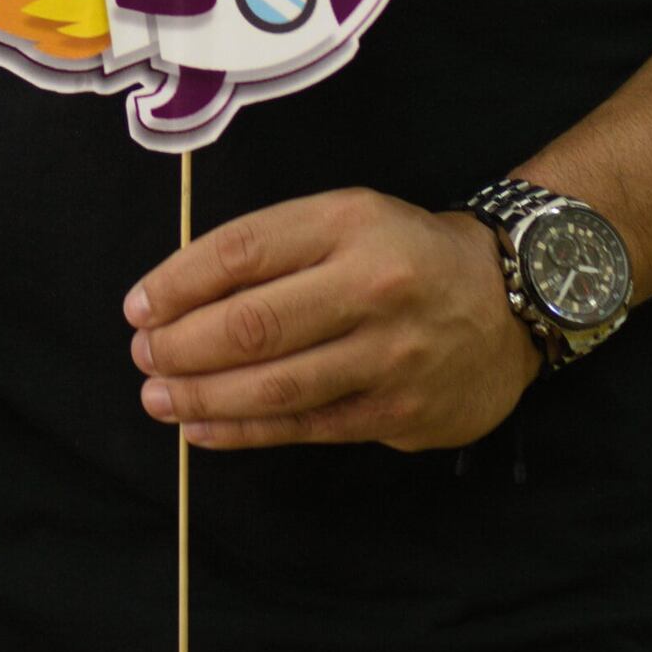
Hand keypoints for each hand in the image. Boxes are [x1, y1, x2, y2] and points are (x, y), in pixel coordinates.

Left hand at [125, 186, 533, 452]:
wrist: (512, 302)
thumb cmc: (406, 255)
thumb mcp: (348, 219)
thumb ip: (274, 248)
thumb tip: (177, 294)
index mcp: (350, 223)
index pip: (243, 251)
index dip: (178, 283)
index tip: (139, 306)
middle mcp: (372, 286)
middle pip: (251, 324)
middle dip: (180, 345)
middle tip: (143, 355)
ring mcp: (389, 354)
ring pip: (274, 385)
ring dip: (200, 395)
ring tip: (157, 396)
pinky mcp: (399, 411)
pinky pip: (305, 427)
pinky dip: (242, 431)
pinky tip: (202, 429)